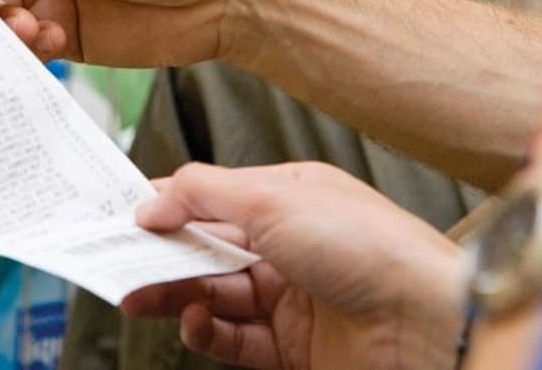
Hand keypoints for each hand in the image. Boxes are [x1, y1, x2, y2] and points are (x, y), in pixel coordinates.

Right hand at [122, 162, 465, 369]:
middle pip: (207, 248)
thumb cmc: (371, 247)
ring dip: (173, 293)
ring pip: (214, 293)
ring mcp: (291, 298)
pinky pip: (233, 338)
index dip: (168, 205)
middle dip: (161, 253)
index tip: (122, 214)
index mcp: (290, 196)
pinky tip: (196, 321)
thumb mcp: (274, 198)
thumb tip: (152, 200)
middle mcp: (290, 245)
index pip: (213, 197)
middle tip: (117, 259)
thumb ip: (203, 194)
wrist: (424, 322)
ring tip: (138, 294)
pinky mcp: (292, 347)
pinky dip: (207, 331)